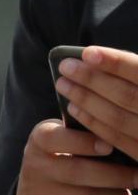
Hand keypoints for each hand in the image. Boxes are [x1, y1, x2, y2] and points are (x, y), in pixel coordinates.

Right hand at [15, 119, 134, 194]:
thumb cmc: (58, 159)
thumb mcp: (59, 141)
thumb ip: (81, 136)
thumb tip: (116, 140)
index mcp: (38, 142)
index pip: (54, 138)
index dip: (82, 142)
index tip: (108, 146)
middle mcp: (35, 168)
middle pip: (77, 172)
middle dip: (114, 175)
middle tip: (136, 176)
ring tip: (126, 192)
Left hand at [56, 47, 137, 164]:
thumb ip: (133, 74)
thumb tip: (93, 59)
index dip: (116, 63)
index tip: (87, 53)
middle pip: (128, 96)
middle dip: (92, 80)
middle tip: (65, 67)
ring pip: (120, 119)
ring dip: (87, 100)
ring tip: (64, 85)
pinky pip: (119, 141)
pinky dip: (94, 123)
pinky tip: (75, 109)